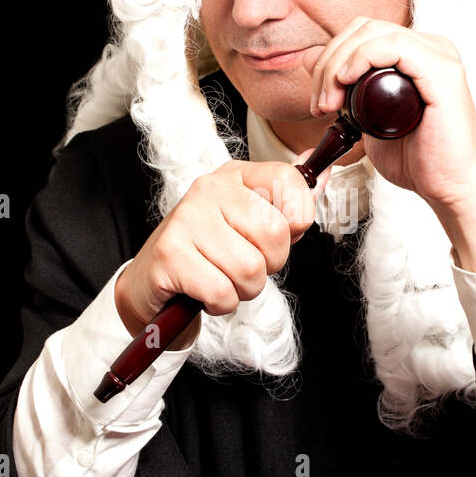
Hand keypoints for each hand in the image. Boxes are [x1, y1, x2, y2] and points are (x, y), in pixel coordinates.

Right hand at [114, 159, 327, 337]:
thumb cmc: (210, 253)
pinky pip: (222, 292)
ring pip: (251, 269)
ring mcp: (187, 220)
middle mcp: (210, 189)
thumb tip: (324, 173)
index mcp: (236, 176)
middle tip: (245, 266)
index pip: (289, 180)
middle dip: (270, 264)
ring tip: (223, 279)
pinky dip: (221, 303)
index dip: (297, 219)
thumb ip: (288, 204)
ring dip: (244, 289)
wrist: (151, 282)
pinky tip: (204, 292)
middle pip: (275, 232)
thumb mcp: (249, 223)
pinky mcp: (170, 254)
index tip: (278, 236)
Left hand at [308, 16, 475, 270]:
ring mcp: (439, 57)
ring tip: (329, 102)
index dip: (330, 57)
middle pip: (364, 28)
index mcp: (415, 55)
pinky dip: (363, 57)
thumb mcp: (367, 119)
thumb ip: (344, 90)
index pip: (362, 33)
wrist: (450, 188)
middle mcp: (430, 48)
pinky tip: (347, 80)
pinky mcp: (443, 71)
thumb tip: (310, 61)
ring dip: (339, 63)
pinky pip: (395, 46)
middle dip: (329, 61)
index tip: (318, 98)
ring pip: (374, 33)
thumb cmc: (418, 160)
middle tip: (320, 103)